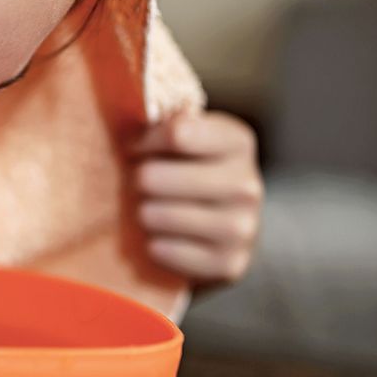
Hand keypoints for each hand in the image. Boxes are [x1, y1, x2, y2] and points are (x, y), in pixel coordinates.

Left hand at [130, 111, 262, 284]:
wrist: (220, 232)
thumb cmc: (187, 173)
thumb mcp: (182, 141)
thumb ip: (160, 123)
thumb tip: (128, 111)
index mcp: (238, 142)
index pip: (177, 133)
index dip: (143, 141)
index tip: (136, 148)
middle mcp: (248, 184)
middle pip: (153, 177)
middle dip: (138, 180)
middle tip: (143, 185)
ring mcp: (243, 228)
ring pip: (154, 215)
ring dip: (143, 213)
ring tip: (152, 210)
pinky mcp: (229, 264)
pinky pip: (163, 250)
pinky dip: (153, 245)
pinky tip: (163, 238)